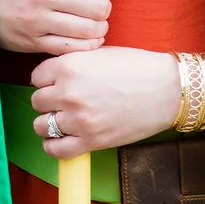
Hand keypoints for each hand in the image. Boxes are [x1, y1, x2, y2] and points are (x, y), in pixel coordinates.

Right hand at [0, 0, 116, 55]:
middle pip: (98, 7)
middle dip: (102, 9)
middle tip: (93, 9)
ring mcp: (38, 20)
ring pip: (89, 30)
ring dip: (97, 29)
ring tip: (91, 24)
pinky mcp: (33, 41)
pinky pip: (73, 48)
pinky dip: (85, 45)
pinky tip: (83, 38)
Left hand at [29, 47, 178, 156]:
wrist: (168, 89)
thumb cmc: (137, 68)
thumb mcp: (98, 53)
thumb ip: (72, 63)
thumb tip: (53, 75)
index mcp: (68, 66)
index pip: (36, 77)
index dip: (46, 81)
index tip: (58, 84)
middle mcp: (68, 92)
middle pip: (37, 101)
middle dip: (49, 102)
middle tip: (65, 103)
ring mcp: (78, 118)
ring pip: (40, 126)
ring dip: (49, 124)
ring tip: (64, 121)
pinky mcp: (91, 140)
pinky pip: (55, 149)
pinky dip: (54, 146)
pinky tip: (63, 139)